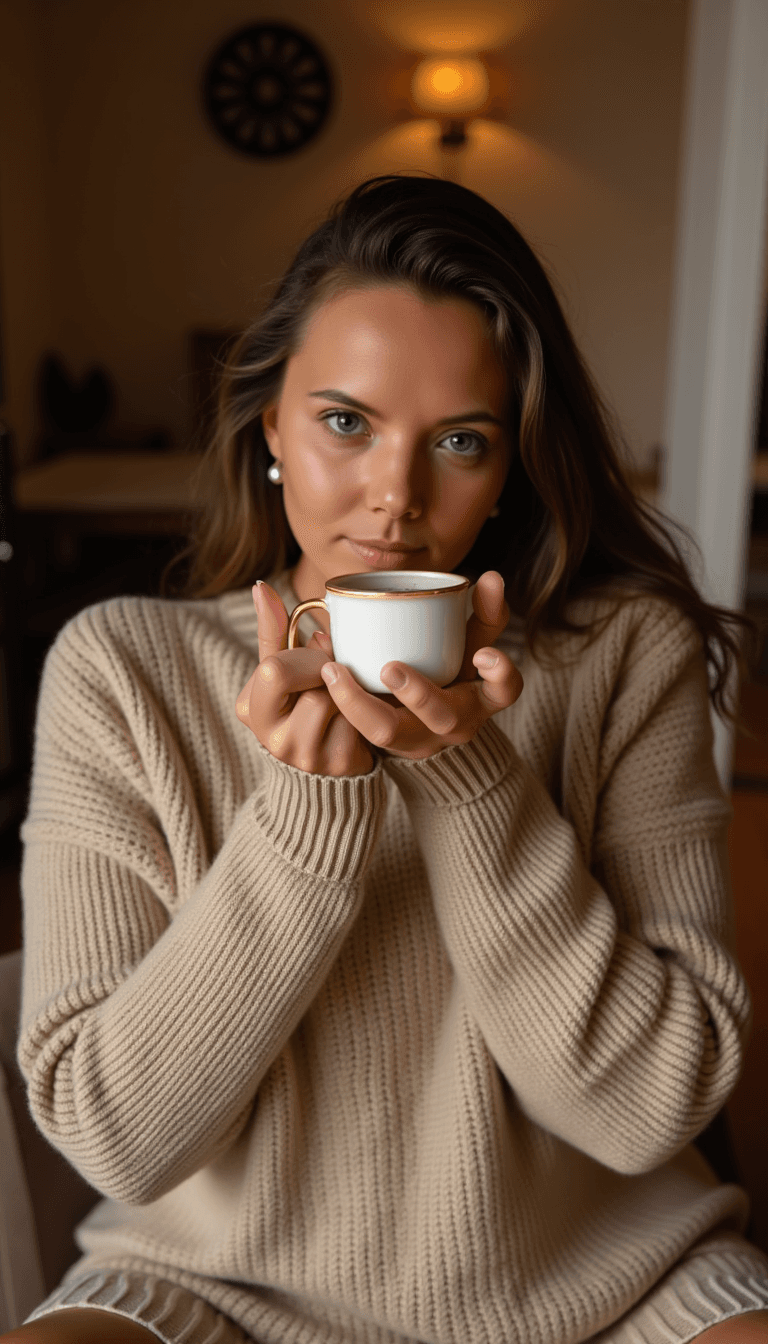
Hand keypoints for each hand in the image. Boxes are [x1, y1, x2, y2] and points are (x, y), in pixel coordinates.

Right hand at [235, 582, 372, 776]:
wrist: (327, 757)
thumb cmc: (302, 700)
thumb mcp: (282, 667)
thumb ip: (273, 629)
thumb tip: (260, 586)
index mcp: (250, 709)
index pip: (275, 669)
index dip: (306, 655)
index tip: (320, 649)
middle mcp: (273, 740)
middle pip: (311, 689)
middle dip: (330, 672)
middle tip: (338, 670)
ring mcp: (307, 757)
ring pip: (338, 705)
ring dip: (350, 690)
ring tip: (347, 693)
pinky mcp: (340, 764)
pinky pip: (361, 722)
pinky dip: (366, 709)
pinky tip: (361, 713)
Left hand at [318, 570, 523, 760]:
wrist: (425, 727)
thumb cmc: (452, 676)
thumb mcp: (472, 647)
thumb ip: (483, 614)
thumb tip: (492, 576)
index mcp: (480, 699)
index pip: (503, 692)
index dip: (499, 675)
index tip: (484, 653)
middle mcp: (451, 725)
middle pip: (441, 717)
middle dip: (418, 692)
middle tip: (390, 667)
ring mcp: (415, 738)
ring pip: (388, 732)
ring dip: (360, 702)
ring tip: (335, 670)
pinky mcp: (381, 742)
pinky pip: (358, 732)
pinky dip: (340, 703)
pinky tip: (327, 672)